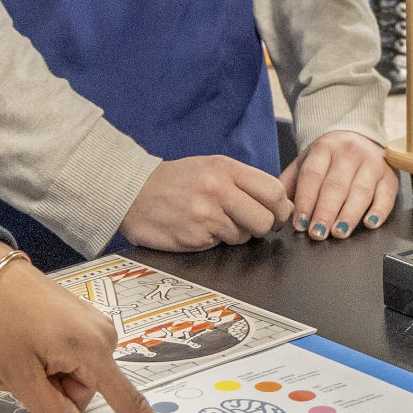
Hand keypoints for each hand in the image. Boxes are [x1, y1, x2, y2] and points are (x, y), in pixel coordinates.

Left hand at [0, 243, 196, 412]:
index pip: (129, 402)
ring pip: (74, 377)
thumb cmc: (1, 316)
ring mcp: (94, 326)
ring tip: (15, 358)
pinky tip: (24, 350)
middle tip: (16, 374)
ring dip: (45, 377)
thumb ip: (47, 408)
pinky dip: (47, 362)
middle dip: (51, 391)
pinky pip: (70, 359)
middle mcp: (103, 336)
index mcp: (92, 349)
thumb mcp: (17, 374)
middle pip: (84, 392)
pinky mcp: (83, 322)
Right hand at [119, 155, 289, 250]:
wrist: (131, 193)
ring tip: (217, 222)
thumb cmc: (173, 181)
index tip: (278, 214)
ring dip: (237, 234)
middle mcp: (218, 189)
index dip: (281, 208)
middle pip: (265, 218)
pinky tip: (201, 229)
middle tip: (253, 224)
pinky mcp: (195, 236)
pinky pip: (222, 244)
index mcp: (225, 168)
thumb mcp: (210, 167)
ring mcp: (206, 214)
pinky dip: (216, 240)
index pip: (273, 191)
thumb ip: (242, 182)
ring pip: (245, 235)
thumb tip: (279, 203)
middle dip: (264, 226)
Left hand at [281, 130, 400, 241]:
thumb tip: (278, 211)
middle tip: (318, 233)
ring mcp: (372, 162)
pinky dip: (380, 210)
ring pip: (361, 190)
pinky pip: (386, 194)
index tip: (300, 223)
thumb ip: (290, 184)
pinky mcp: (389, 175)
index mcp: (324, 148)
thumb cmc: (328, 158)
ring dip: (349, 214)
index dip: (306, 201)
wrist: (358, 136)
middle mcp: (349, 152)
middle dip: (326, 211)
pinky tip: (369, 223)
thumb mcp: (305, 162)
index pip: (313, 175)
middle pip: (336, 185)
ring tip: (339, 232)